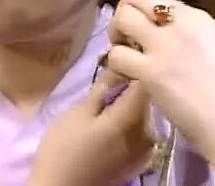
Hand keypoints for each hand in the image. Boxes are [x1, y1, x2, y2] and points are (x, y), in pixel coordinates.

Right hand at [29, 70, 155, 185]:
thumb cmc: (64, 149)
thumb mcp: (77, 113)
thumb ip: (102, 89)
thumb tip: (118, 64)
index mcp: (134, 117)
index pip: (146, 79)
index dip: (135, 62)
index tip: (119, 54)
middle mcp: (150, 133)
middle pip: (147, 96)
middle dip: (131, 82)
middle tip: (109, 75)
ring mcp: (148, 150)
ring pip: (143, 113)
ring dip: (129, 103)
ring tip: (107, 99)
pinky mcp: (141, 160)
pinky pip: (141, 130)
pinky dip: (130, 121)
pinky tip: (111, 121)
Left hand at [106, 0, 214, 173]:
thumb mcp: (209, 47)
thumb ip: (182, 34)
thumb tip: (153, 29)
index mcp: (197, 17)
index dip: (140, 12)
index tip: (141, 33)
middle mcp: (180, 24)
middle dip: (122, 14)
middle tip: (125, 39)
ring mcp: (165, 46)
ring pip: (121, 19)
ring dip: (115, 38)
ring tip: (124, 57)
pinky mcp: (151, 71)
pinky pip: (116, 55)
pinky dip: (114, 66)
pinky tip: (126, 77)